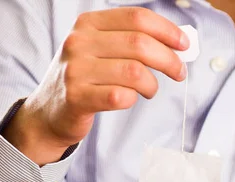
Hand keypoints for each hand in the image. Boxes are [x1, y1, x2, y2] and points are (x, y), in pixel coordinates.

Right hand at [3, 7, 188, 165]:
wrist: (50, 111)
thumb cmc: (86, 79)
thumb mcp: (101, 50)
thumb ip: (133, 43)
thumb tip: (179, 44)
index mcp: (88, 24)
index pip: (137, 18)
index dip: (167, 30)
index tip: (184, 45)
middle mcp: (79, 42)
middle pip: (140, 44)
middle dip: (169, 60)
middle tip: (179, 73)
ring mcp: (76, 69)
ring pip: (135, 72)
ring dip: (152, 84)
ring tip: (150, 90)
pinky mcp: (77, 97)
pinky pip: (121, 96)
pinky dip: (133, 98)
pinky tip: (129, 98)